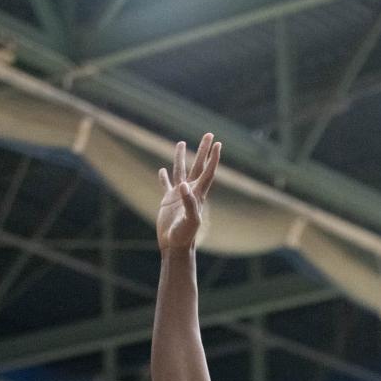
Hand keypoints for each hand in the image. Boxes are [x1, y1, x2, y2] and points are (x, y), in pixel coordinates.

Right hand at [157, 133, 220, 252]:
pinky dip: (164, 177)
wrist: (175, 246)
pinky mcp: (168, 201)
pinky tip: (162, 170)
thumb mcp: (189, 220)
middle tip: (208, 134)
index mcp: (198, 194)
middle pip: (198, 166)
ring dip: (181, 157)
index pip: (207, 172)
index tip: (217, 143)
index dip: (213, 158)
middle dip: (203, 150)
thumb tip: (183, 185)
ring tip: (181, 143)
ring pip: (181, 171)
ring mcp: (178, 195)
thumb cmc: (185, 236)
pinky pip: (166, 185)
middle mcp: (190, 191)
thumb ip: (188, 202)